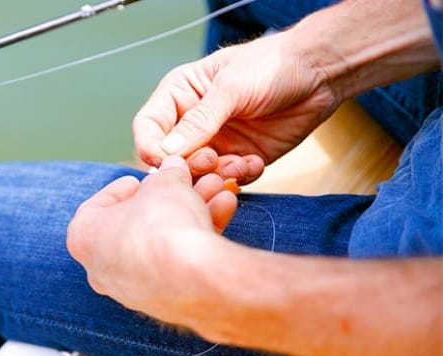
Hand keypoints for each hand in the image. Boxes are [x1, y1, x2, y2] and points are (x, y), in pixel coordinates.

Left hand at [66, 156, 236, 325]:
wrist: (194, 279)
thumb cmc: (164, 225)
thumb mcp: (166, 183)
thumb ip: (168, 174)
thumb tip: (175, 167)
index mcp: (84, 237)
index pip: (98, 205)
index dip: (123, 187)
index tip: (141, 179)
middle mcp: (101, 268)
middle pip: (137, 223)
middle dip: (168, 199)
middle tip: (186, 182)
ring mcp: (132, 290)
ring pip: (162, 243)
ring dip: (190, 214)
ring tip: (216, 191)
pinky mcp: (164, 303)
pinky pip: (177, 264)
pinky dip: (196, 239)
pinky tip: (223, 211)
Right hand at [133, 31, 341, 182]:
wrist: (318, 74)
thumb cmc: (270, 66)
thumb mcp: (230, 88)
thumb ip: (198, 121)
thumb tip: (165, 151)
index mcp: (180, 96)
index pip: (149, 126)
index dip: (150, 146)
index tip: (162, 161)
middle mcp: (192, 123)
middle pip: (171, 158)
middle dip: (189, 165)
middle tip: (212, 160)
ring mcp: (216, 143)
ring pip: (199, 174)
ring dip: (216, 175)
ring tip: (240, 163)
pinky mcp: (240, 158)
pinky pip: (229, 179)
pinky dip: (239, 176)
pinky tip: (256, 162)